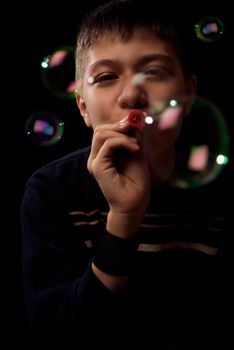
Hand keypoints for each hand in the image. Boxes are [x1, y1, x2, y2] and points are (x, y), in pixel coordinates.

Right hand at [87, 118, 149, 237]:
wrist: (135, 203)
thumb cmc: (136, 181)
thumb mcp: (136, 153)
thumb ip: (132, 137)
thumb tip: (133, 120)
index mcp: (103, 153)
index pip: (104, 130)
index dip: (119, 123)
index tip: (136, 122)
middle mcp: (96, 156)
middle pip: (100, 129)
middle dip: (119, 125)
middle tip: (134, 129)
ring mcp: (95, 161)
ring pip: (101, 134)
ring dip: (121, 134)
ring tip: (136, 144)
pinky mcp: (97, 166)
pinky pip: (107, 145)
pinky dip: (123, 142)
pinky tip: (135, 149)